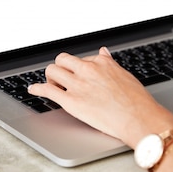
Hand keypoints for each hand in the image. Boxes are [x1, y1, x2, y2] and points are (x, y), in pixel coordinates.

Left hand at [28, 47, 172, 147]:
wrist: (139, 119)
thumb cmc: (137, 102)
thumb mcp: (125, 76)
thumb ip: (110, 64)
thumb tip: (103, 52)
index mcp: (102, 63)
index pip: (83, 58)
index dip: (79, 67)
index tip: (77, 73)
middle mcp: (88, 70)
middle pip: (63, 60)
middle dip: (60, 67)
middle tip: (61, 77)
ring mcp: (78, 85)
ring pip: (52, 71)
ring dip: (50, 77)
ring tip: (52, 85)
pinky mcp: (71, 101)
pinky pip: (48, 90)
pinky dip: (37, 89)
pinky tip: (33, 90)